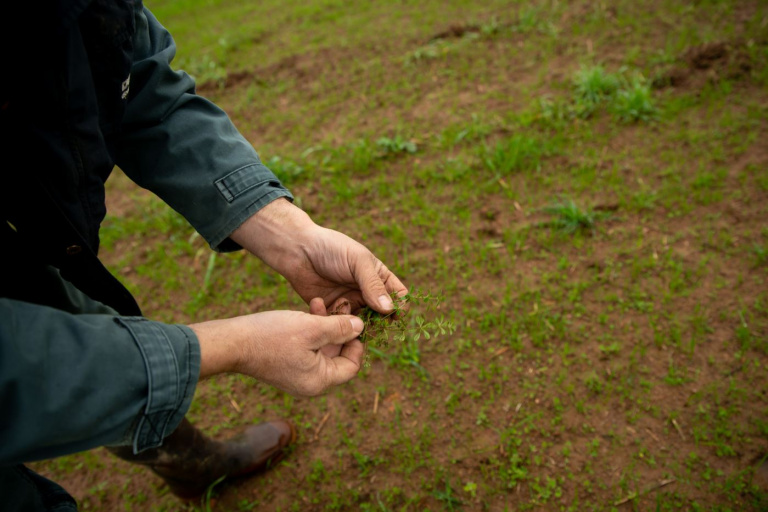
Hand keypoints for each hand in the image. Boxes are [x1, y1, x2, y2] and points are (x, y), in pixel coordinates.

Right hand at [190, 310, 363, 395]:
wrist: (232, 342)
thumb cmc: (272, 336)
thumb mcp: (311, 328)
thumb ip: (339, 328)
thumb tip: (361, 327)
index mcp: (319, 381)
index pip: (352, 366)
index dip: (356, 343)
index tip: (352, 322)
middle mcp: (310, 384)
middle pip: (337, 357)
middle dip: (339, 330)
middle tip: (338, 308)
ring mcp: (296, 376)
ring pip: (322, 350)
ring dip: (324, 326)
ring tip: (318, 304)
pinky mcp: (285, 366)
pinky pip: (307, 349)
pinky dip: (310, 331)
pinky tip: (306, 311)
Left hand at [231, 198, 407, 314]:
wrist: (298, 251)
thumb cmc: (331, 249)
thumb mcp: (357, 261)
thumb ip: (373, 285)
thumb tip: (390, 309)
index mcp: (379, 277)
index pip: (399, 296)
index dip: (400, 307)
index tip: (395, 316)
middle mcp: (367, 293)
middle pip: (383, 315)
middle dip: (380, 322)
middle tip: (373, 323)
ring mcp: (350, 303)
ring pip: (363, 324)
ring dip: (359, 323)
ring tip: (349, 312)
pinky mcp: (332, 313)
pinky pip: (341, 325)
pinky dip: (339, 322)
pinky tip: (333, 307)